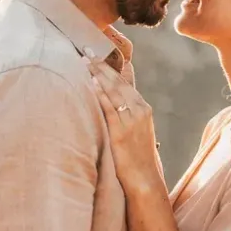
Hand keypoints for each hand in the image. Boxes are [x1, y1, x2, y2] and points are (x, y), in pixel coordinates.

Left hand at [87, 57, 161, 192]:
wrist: (145, 179)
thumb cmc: (138, 156)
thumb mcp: (136, 131)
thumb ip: (126, 113)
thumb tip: (112, 101)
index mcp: (143, 108)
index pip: (126, 81)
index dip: (112, 66)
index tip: (99, 52)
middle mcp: (140, 110)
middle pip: (119, 82)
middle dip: (102, 65)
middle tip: (87, 51)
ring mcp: (132, 120)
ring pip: (114, 91)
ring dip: (99, 75)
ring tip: (86, 61)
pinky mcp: (122, 132)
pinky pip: (110, 108)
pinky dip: (101, 94)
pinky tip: (92, 83)